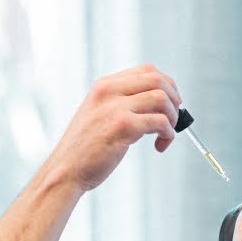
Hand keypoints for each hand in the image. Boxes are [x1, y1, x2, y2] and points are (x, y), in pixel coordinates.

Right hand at [43, 64, 181, 191]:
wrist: (66, 170)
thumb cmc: (84, 148)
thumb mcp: (98, 114)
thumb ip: (121, 103)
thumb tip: (158, 102)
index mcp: (104, 85)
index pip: (147, 70)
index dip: (167, 85)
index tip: (172, 102)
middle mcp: (109, 91)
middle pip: (158, 80)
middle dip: (175, 99)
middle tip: (175, 119)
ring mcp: (116, 108)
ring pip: (162, 99)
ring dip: (173, 118)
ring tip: (167, 134)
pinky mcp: (124, 126)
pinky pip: (160, 122)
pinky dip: (168, 134)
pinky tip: (161, 145)